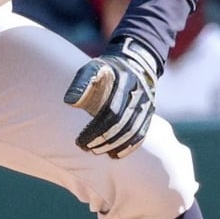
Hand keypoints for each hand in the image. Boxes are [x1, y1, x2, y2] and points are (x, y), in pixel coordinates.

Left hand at [64, 36, 158, 158]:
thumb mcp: (92, 69)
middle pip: (122, 124)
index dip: (95, 129)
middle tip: (85, 148)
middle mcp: (138, 95)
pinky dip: (129, 146)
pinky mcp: (149, 113)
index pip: (111, 112)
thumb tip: (70, 102)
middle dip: (103, 139)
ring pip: (132, 131)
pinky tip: (115, 155)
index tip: (80, 140)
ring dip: (114, 145)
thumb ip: (82, 83)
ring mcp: (146, 105)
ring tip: (96, 152)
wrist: (135, 63)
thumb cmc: (106, 70)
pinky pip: (141, 133)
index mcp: (124, 84)